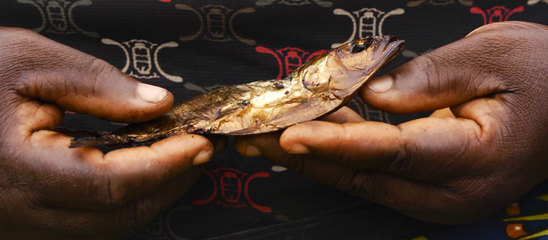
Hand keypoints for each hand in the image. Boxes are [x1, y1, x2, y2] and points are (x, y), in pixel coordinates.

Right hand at [0, 27, 215, 238]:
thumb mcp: (28, 62)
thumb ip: (98, 86)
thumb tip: (157, 105)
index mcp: (18, 169)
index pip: (113, 182)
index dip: (165, 165)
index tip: (198, 143)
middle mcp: (17, 209)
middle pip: (116, 214)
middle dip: (167, 184)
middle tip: (198, 153)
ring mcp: (16, 222)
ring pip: (102, 225)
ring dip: (148, 195)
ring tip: (176, 161)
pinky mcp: (17, 220)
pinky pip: (81, 223)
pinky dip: (118, 200)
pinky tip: (135, 173)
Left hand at [236, 21, 547, 223]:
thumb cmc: (544, 71)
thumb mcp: (493, 56)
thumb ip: (429, 79)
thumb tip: (372, 95)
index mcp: (476, 158)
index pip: (393, 152)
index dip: (338, 143)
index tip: (290, 134)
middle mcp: (454, 190)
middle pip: (365, 174)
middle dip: (305, 154)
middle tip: (254, 136)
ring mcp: (442, 195)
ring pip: (363, 179)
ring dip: (312, 156)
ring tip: (263, 139)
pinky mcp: (431, 187)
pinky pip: (375, 172)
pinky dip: (338, 153)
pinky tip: (304, 137)